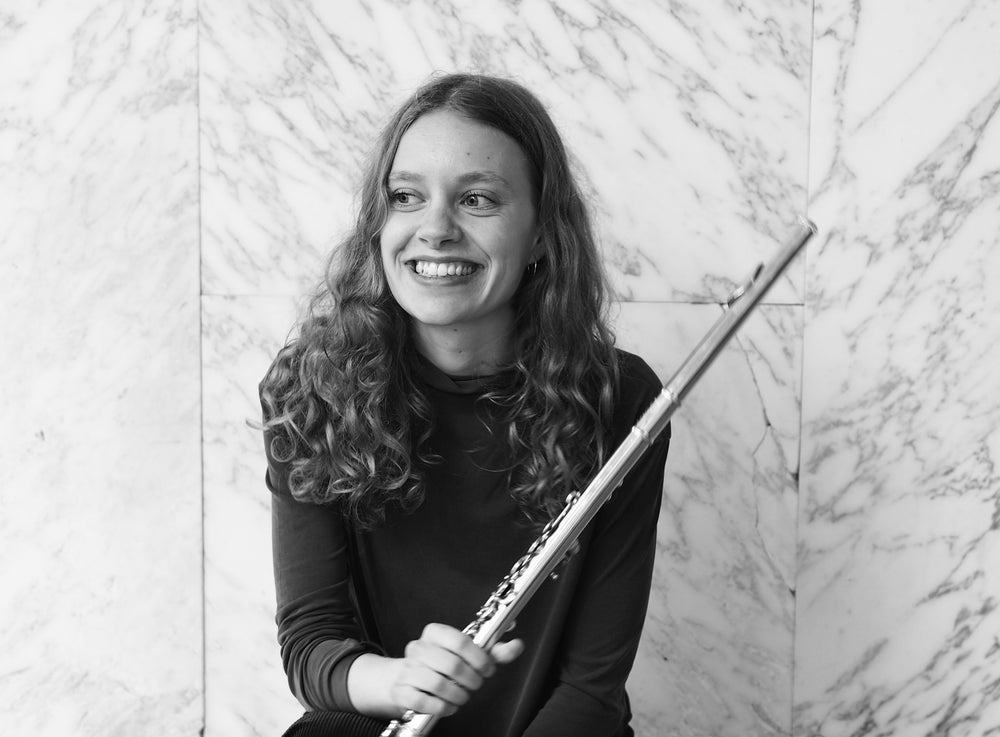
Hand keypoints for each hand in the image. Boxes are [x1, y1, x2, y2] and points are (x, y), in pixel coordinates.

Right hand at [380, 622, 523, 717]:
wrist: (403, 679)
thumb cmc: (440, 664)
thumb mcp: (467, 654)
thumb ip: (493, 651)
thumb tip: (517, 645)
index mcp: (435, 633)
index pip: (460, 641)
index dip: (479, 658)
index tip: (488, 669)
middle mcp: (418, 648)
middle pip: (451, 664)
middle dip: (471, 680)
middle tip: (476, 685)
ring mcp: (407, 669)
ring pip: (438, 684)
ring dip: (458, 695)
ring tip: (463, 696)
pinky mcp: (402, 690)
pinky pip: (424, 701)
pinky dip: (442, 707)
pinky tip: (449, 705)